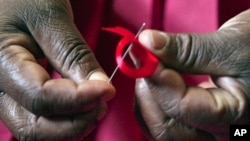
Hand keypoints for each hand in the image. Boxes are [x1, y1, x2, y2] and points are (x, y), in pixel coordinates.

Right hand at [0, 0, 114, 139]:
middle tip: (102, 104)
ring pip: (34, 126)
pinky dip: (63, 116)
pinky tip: (81, 102)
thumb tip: (100, 87)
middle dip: (73, 123)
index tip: (108, 89)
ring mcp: (5, 90)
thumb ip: (73, 54)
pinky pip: (38, 115)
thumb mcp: (50, 17)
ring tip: (95, 104)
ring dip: (69, 123)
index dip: (79, 99)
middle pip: (32, 126)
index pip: (41, 98)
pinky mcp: (17, 89)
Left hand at [135, 9, 249, 140]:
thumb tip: (148, 43)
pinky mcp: (199, 123)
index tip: (144, 51)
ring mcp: (207, 130)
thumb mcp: (231, 45)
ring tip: (154, 69)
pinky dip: (154, 102)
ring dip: (148, 98)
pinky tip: (159, 81)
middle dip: (148, 92)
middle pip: (164, 128)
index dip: (156, 78)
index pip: (180, 107)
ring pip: (161, 128)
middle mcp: (219, 133)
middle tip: (146, 60)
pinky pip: (166, 121)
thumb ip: (186, 49)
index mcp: (233, 117)